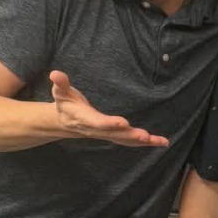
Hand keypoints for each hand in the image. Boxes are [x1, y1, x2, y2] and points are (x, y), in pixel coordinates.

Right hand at [49, 71, 168, 146]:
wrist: (65, 122)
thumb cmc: (66, 104)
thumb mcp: (61, 92)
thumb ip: (61, 83)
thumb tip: (55, 74)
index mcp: (85, 119)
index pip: (98, 122)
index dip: (109, 123)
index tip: (123, 122)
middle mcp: (97, 130)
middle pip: (115, 134)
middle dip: (131, 135)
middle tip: (145, 136)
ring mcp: (107, 134)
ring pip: (126, 140)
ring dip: (143, 141)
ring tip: (160, 141)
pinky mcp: (114, 135)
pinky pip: (131, 141)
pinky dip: (147, 142)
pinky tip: (162, 142)